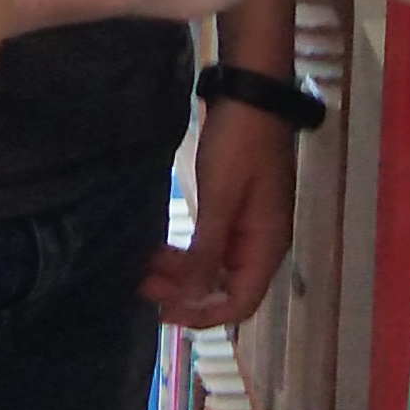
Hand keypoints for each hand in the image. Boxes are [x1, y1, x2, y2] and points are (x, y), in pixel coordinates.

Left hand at [146, 90, 298, 331]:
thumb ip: (207, 250)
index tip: (164, 314)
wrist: (251, 93)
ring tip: (143, 268)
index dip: (203, 316)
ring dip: (182, 273)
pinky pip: (211, 244)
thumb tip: (192, 296)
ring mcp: (249, 225)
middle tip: (142, 287)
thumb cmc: (239, 144)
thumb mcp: (219, 198)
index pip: (240, 303)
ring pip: (214, 266)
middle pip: (225, 287)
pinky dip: (187, 252)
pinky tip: (160, 249)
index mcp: (267, 246)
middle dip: (184, 293)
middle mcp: (262, 243)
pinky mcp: (235, 208)